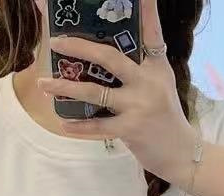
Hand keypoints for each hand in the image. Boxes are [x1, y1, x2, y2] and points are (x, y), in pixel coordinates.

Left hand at [37, 0, 196, 185]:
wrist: (180, 152)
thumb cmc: (164, 117)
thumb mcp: (160, 85)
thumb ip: (139, 69)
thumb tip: (104, 58)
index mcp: (156, 67)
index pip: (151, 34)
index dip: (147, 11)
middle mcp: (148, 82)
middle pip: (109, 58)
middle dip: (79, 47)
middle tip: (55, 41)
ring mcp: (138, 105)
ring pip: (95, 92)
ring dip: (66, 87)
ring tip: (44, 84)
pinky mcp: (131, 129)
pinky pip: (98, 126)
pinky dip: (79, 126)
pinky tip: (64, 124)